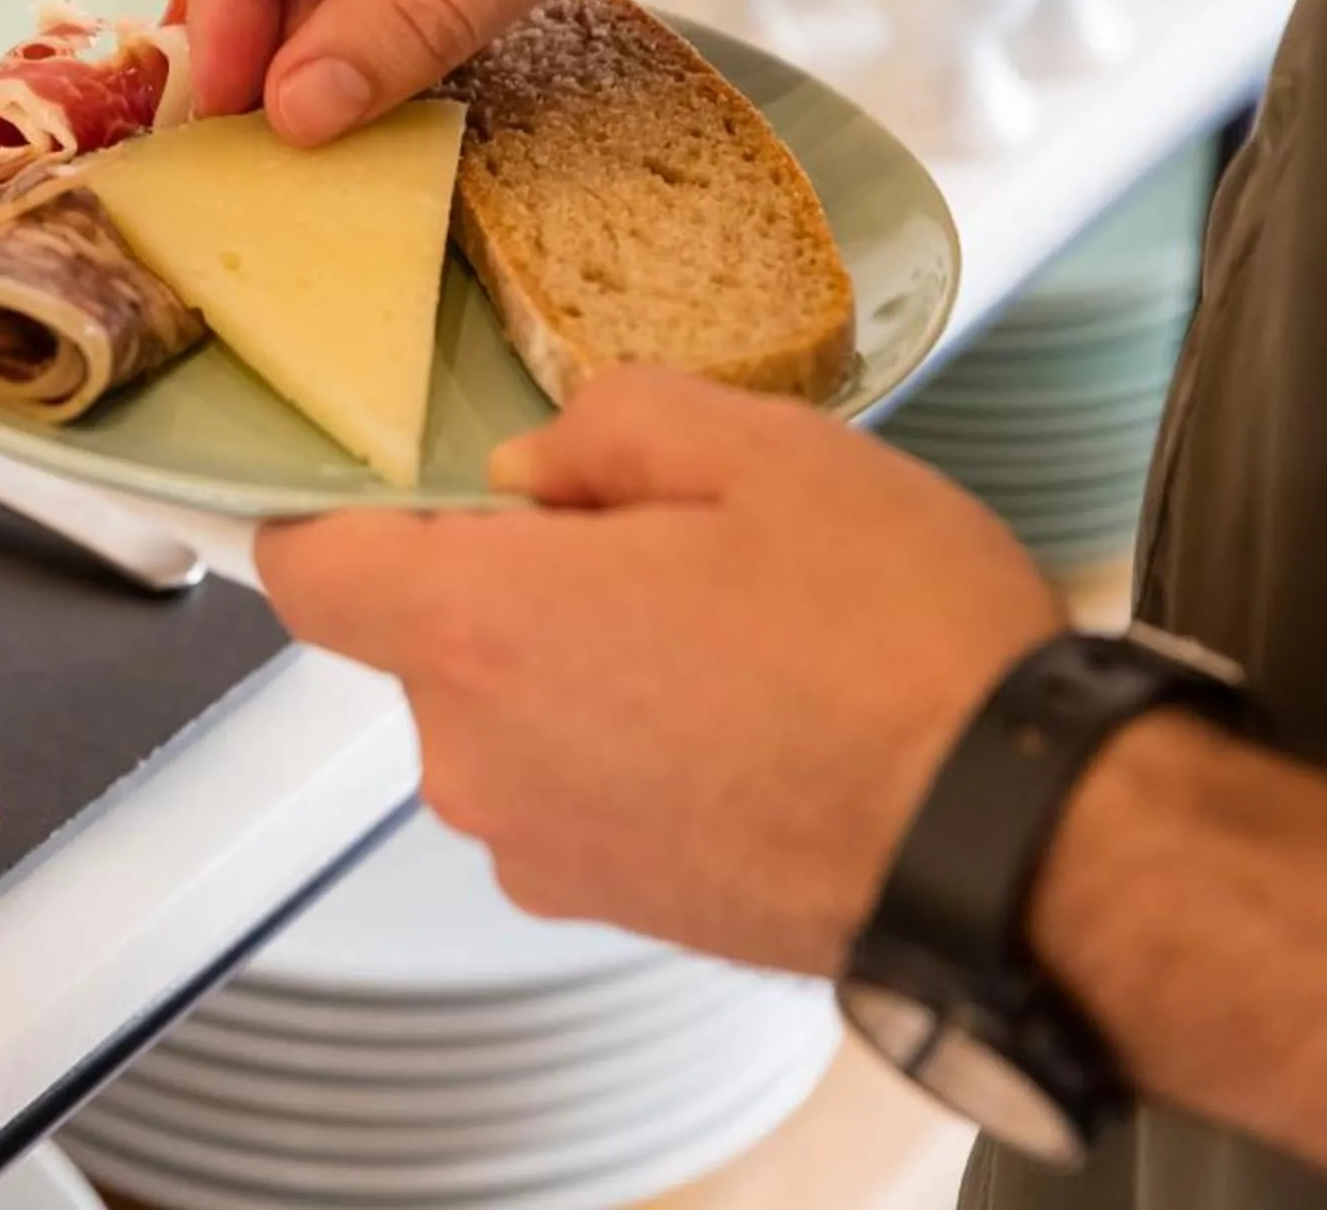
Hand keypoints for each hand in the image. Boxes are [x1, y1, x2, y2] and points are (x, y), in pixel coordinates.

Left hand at [256, 369, 1061, 975]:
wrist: (1019, 844)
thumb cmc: (899, 654)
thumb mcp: (760, 451)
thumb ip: (606, 424)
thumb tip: (538, 465)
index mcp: (483, 630)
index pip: (307, 570)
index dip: (326, 511)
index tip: (373, 480)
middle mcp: (480, 758)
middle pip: (430, 634)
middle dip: (518, 574)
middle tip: (657, 538)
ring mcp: (542, 846)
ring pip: (511, 710)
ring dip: (585, 660)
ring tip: (733, 634)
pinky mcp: (609, 901)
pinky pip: (574, 786)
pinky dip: (630, 742)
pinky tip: (749, 713)